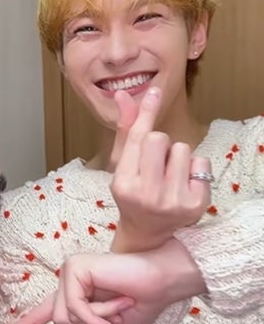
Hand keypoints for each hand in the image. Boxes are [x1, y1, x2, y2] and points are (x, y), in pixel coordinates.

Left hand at [0, 251, 134, 323]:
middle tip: (116, 309)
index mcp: (74, 297)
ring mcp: (70, 273)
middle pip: (58, 320)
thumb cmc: (141, 302)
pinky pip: (75, 306)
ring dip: (97, 317)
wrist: (161, 285)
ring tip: (118, 300)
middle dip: (92, 322)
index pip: (40, 316)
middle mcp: (67, 283)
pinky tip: (116, 299)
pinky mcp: (74, 267)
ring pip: (64, 315)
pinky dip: (97, 312)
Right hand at [110, 87, 210, 251]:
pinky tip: (183, 183)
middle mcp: (147, 194)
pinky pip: (201, 162)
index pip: (137, 139)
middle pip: (160, 139)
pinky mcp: (196, 204)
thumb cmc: (132, 193)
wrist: (147, 232)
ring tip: (168, 175)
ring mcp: (173, 201)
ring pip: (182, 149)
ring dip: (176, 157)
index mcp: (124, 184)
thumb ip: (125, 131)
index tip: (154, 92)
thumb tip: (123, 95)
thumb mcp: (122, 165)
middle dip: (159, 144)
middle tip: (154, 164)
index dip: (145, 113)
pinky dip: (194, 169)